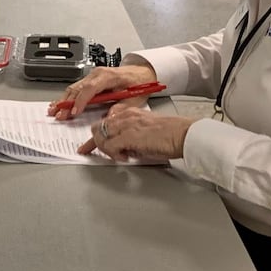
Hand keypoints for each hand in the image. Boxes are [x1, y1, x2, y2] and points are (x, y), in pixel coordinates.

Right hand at [49, 62, 158, 119]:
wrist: (141, 73)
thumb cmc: (138, 83)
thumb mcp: (134, 98)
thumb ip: (121, 108)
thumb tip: (110, 117)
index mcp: (108, 76)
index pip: (90, 88)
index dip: (81, 100)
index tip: (75, 112)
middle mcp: (98, 74)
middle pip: (78, 88)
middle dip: (67, 103)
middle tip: (59, 115)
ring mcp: (92, 76)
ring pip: (74, 88)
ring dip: (63, 100)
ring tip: (54, 111)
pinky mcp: (90, 80)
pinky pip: (76, 88)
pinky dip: (66, 97)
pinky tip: (58, 103)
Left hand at [79, 106, 196, 161]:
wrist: (183, 134)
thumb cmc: (171, 135)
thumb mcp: (146, 132)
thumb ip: (131, 137)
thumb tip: (123, 149)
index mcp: (130, 113)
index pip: (105, 122)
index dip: (95, 137)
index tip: (87, 146)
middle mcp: (125, 116)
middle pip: (97, 128)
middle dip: (95, 143)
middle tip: (97, 153)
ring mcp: (126, 125)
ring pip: (101, 136)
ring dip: (105, 149)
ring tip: (119, 155)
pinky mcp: (129, 136)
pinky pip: (110, 146)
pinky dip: (113, 154)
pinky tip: (124, 157)